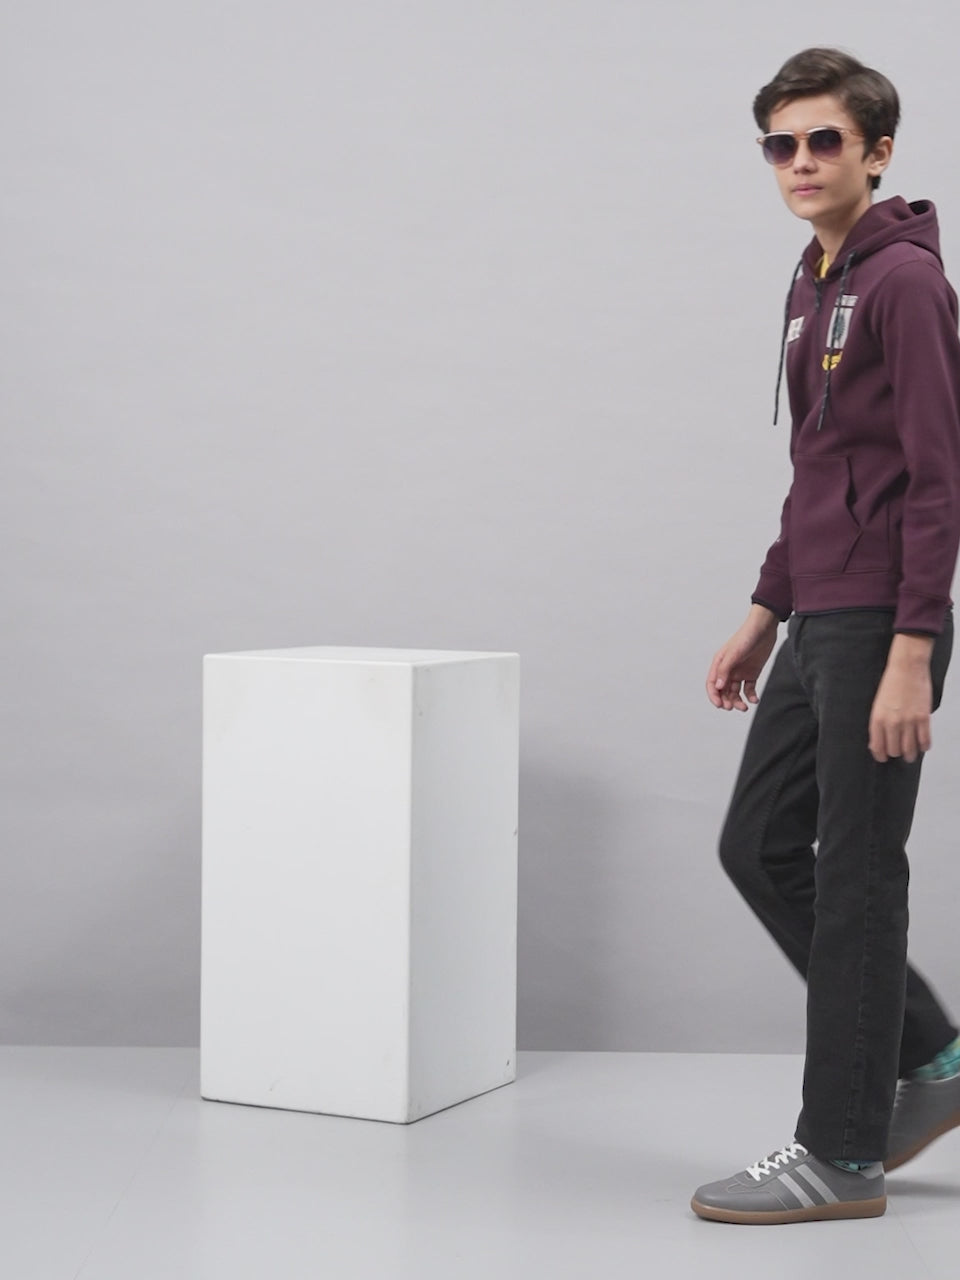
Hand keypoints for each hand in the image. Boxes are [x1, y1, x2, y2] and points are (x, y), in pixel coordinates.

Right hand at [707, 606, 778, 710]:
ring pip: (735, 692)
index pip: (712, 684)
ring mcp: (740, 672)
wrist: (765, 627)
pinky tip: (754, 700)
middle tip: (733, 707)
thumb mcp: (734, 653)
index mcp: (719, 664)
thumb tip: (718, 686)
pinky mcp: (752, 673)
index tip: (720, 705)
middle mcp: (728, 670)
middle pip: (723, 691)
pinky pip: (749, 689)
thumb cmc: (747, 636)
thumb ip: (725, 670)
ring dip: (738, 701)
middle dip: (726, 701)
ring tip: (744, 707)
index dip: (714, 696)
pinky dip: (750, 696)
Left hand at [868, 635, 934, 762]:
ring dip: (911, 755)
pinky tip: (923, 746)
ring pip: (910, 749)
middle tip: (899, 753)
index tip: (883, 758)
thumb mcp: (878, 704)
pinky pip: (925, 740)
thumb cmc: (891, 684)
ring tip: (911, 755)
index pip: (877, 746)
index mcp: (877, 719)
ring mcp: (909, 721)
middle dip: (896, 754)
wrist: (907, 668)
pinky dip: (924, 746)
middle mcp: (892, 723)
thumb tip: (879, 740)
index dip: (880, 755)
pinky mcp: (923, 718)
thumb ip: (879, 723)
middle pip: (894, 750)